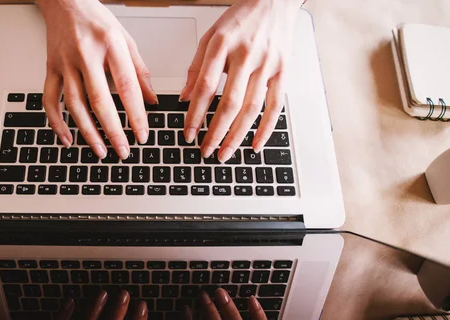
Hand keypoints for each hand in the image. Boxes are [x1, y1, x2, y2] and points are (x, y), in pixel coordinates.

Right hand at [37, 0, 157, 159]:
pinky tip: (68, 139)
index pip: (126, 86)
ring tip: (100, 151)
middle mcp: (86, 55)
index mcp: (111, 45)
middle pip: (99, 100)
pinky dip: (56, 122)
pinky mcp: (50, 68)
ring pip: (74, 104)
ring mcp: (65, 63)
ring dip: (88, 132)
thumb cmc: (97, 20)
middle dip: (112, 131)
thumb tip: (151, 100)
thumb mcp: (126, 40)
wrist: (65, 0)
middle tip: (123, 151)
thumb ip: (140, 71)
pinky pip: (50, 100)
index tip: (142, 135)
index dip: (135, 114)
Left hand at [180, 0, 301, 160]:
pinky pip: (276, 105)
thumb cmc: (240, 18)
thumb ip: (196, 67)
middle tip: (205, 151)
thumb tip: (185, 98)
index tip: (188, 133)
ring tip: (225, 153)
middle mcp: (246, 55)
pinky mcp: (283, 70)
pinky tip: (255, 145)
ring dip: (237, 135)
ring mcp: (267, 64)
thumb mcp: (211, 36)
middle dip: (215, 132)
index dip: (195, 114)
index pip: (205, 86)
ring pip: (251, 108)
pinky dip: (266, 128)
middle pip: (229, 103)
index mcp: (223, 44)